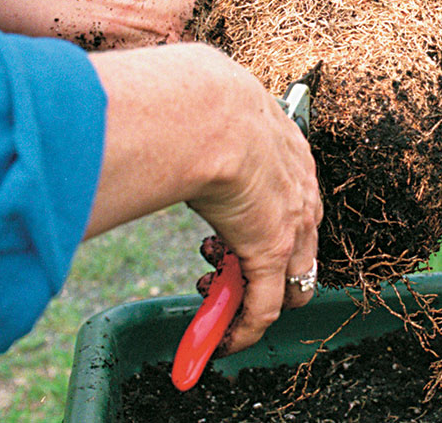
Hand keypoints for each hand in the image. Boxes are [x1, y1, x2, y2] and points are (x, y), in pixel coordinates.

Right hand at [86, 43, 320, 352]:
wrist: (207, 112)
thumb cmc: (196, 100)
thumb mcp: (206, 110)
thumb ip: (190, 122)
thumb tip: (141, 108)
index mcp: (288, 151)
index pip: (289, 197)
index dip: (258, 220)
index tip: (227, 231)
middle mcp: (301, 190)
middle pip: (297, 245)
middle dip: (256, 261)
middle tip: (216, 263)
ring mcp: (292, 224)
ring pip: (283, 280)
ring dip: (244, 292)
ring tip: (206, 286)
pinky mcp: (271, 254)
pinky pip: (264, 307)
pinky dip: (244, 329)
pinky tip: (223, 342)